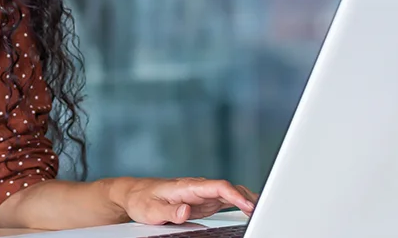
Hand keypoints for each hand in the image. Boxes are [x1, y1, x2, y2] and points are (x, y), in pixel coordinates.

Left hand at [110, 177, 257, 225]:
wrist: (134, 194)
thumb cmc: (142, 200)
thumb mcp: (151, 210)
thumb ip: (170, 212)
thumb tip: (186, 211)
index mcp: (187, 186)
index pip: (217, 186)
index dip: (234, 194)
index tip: (248, 205)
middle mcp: (197, 188)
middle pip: (228, 188)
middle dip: (247, 197)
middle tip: (264, 210)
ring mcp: (202, 194)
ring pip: (230, 193)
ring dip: (246, 200)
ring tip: (264, 210)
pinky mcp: (202, 201)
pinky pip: (225, 200)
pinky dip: (239, 203)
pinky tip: (250, 209)